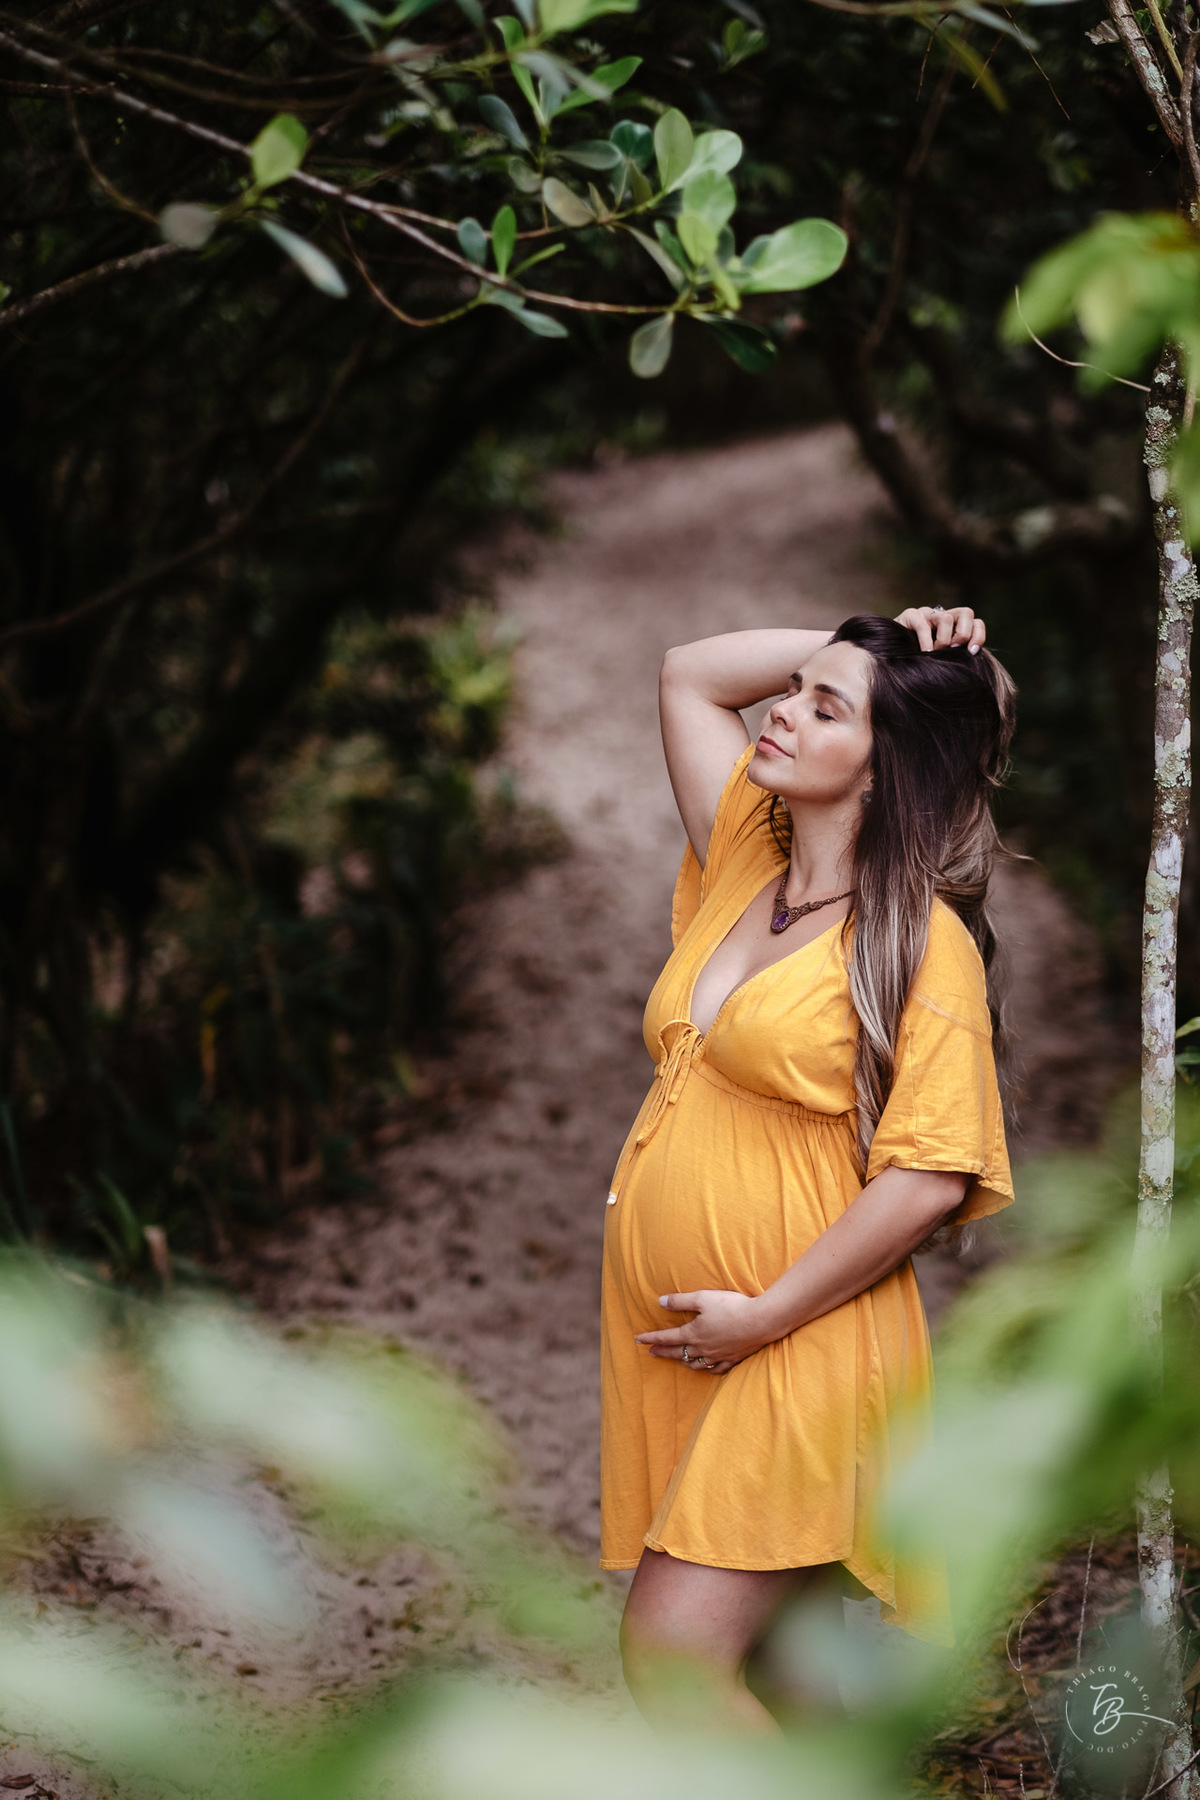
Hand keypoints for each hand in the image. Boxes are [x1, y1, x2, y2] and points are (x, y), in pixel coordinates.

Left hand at [634, 1289, 774, 1373]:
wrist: (761, 1321)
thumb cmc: (731, 1306)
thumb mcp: (703, 1298)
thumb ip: (680, 1301)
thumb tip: (659, 1302)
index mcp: (693, 1333)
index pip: (666, 1337)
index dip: (650, 1338)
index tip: (637, 1340)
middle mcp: (702, 1348)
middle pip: (677, 1352)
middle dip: (662, 1352)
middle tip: (650, 1353)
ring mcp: (717, 1356)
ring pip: (695, 1364)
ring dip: (682, 1361)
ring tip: (676, 1360)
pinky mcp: (732, 1359)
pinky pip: (714, 1370)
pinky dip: (706, 1369)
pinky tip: (705, 1367)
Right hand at [895, 604, 984, 654]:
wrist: (889, 658)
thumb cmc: (919, 663)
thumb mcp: (941, 660)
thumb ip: (955, 658)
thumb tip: (972, 663)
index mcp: (954, 627)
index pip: (975, 622)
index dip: (978, 636)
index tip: (971, 652)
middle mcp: (942, 617)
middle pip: (966, 613)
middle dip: (963, 634)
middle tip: (953, 650)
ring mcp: (926, 614)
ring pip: (946, 618)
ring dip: (944, 640)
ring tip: (934, 654)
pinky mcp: (910, 615)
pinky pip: (923, 625)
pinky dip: (926, 641)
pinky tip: (924, 653)